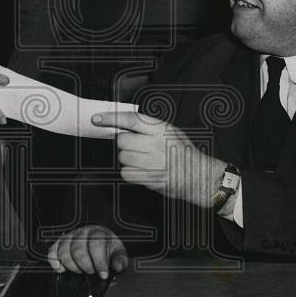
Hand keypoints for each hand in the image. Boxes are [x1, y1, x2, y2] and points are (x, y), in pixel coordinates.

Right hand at [47, 225, 127, 279]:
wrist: (98, 238)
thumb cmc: (107, 247)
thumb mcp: (118, 252)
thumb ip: (120, 260)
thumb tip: (118, 266)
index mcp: (98, 233)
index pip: (96, 245)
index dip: (99, 262)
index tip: (103, 274)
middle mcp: (82, 233)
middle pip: (78, 251)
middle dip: (86, 266)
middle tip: (91, 272)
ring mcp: (69, 237)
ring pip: (64, 252)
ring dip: (72, 266)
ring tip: (81, 270)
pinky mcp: (59, 243)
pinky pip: (52, 252)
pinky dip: (55, 262)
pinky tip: (62, 268)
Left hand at [93, 111, 224, 207]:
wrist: (198, 175)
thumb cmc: (183, 153)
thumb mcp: (170, 131)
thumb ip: (148, 127)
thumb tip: (122, 126)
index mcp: (161, 129)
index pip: (130, 119)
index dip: (111, 118)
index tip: (97, 118)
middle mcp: (156, 143)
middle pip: (122, 141)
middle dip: (126, 144)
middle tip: (137, 148)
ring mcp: (153, 162)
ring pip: (123, 157)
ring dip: (128, 159)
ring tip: (143, 161)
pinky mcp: (150, 178)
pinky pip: (126, 173)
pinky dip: (130, 173)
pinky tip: (142, 171)